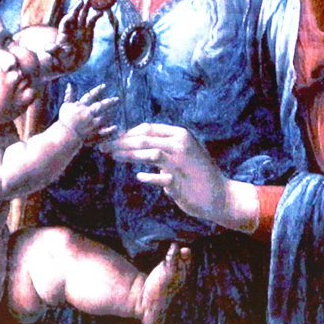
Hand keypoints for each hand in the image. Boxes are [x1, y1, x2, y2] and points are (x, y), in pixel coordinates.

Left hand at [48, 0, 111, 72]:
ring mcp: (80, 30)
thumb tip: (48, 48)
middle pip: (74, 16)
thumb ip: (54, 51)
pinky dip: (95, 17)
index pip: (65, 24)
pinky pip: (91, 22)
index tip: (71, 15)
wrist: (70, 64)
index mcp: (63, 34)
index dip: (68, 19)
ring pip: (83, 16)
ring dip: (86, 8)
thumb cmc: (62, 61)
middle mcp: (71, 30)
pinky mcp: (87, 32)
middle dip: (77, 8)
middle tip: (83, 0)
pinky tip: (101, 12)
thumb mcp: (58, 57)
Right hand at [56, 83, 118, 143]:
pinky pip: (105, 131)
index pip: (90, 96)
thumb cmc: (64, 121)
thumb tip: (69, 84)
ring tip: (115, 112)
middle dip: (110, 102)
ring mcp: (92, 124)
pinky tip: (116, 127)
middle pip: (101, 105)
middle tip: (117, 99)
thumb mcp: (65, 106)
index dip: (97, 90)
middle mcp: (89, 114)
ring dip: (111, 114)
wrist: (64, 136)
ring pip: (105, 117)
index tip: (104, 86)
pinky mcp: (94, 134)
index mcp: (82, 106)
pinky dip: (111, 129)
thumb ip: (68, 95)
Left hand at [102, 123, 254, 229]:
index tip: (114, 139)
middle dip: (121, 142)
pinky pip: (158, 178)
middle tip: (104, 146)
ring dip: (128, 155)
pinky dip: (147, 177)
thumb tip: (138, 141)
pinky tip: (139, 177)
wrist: (220, 195)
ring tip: (113, 156)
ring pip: (148, 154)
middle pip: (144, 139)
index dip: (128, 133)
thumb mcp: (185, 152)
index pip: (148, 128)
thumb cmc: (199, 173)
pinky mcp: (179, 181)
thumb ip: (165, 145)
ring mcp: (180, 163)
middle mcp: (180, 145)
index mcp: (180, 134)